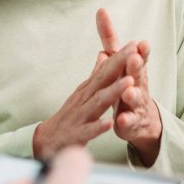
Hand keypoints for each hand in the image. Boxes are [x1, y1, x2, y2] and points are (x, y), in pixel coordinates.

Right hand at [32, 42, 138, 158]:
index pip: (106, 69)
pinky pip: (88, 131)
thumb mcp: (83, 92)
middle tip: (135, 53)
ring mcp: (80, 116)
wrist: (47, 140)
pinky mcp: (76, 135)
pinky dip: (98, 127)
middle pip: (103, 79)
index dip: (120, 56)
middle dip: (119, 65)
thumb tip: (104, 55)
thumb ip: (96, 75)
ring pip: (98, 102)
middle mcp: (84, 99)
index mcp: (88, 89)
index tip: (135, 44)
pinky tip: (109, 123)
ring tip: (129, 82)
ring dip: (113, 91)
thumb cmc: (70, 115)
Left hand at [96, 9, 161, 165]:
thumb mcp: (120, 61)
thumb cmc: (129, 84)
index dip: (141, 50)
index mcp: (134, 69)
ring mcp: (136, 104)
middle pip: (138, 74)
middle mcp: (138, 84)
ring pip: (136, 98)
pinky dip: (126, 121)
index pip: (138, 56)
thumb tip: (101, 11)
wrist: (143, 120)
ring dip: (132, 94)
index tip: (142, 42)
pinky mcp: (131, 123)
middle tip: (135, 58)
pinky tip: (121, 120)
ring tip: (128, 91)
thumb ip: (110, 38)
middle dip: (137, 66)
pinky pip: (129, 122)